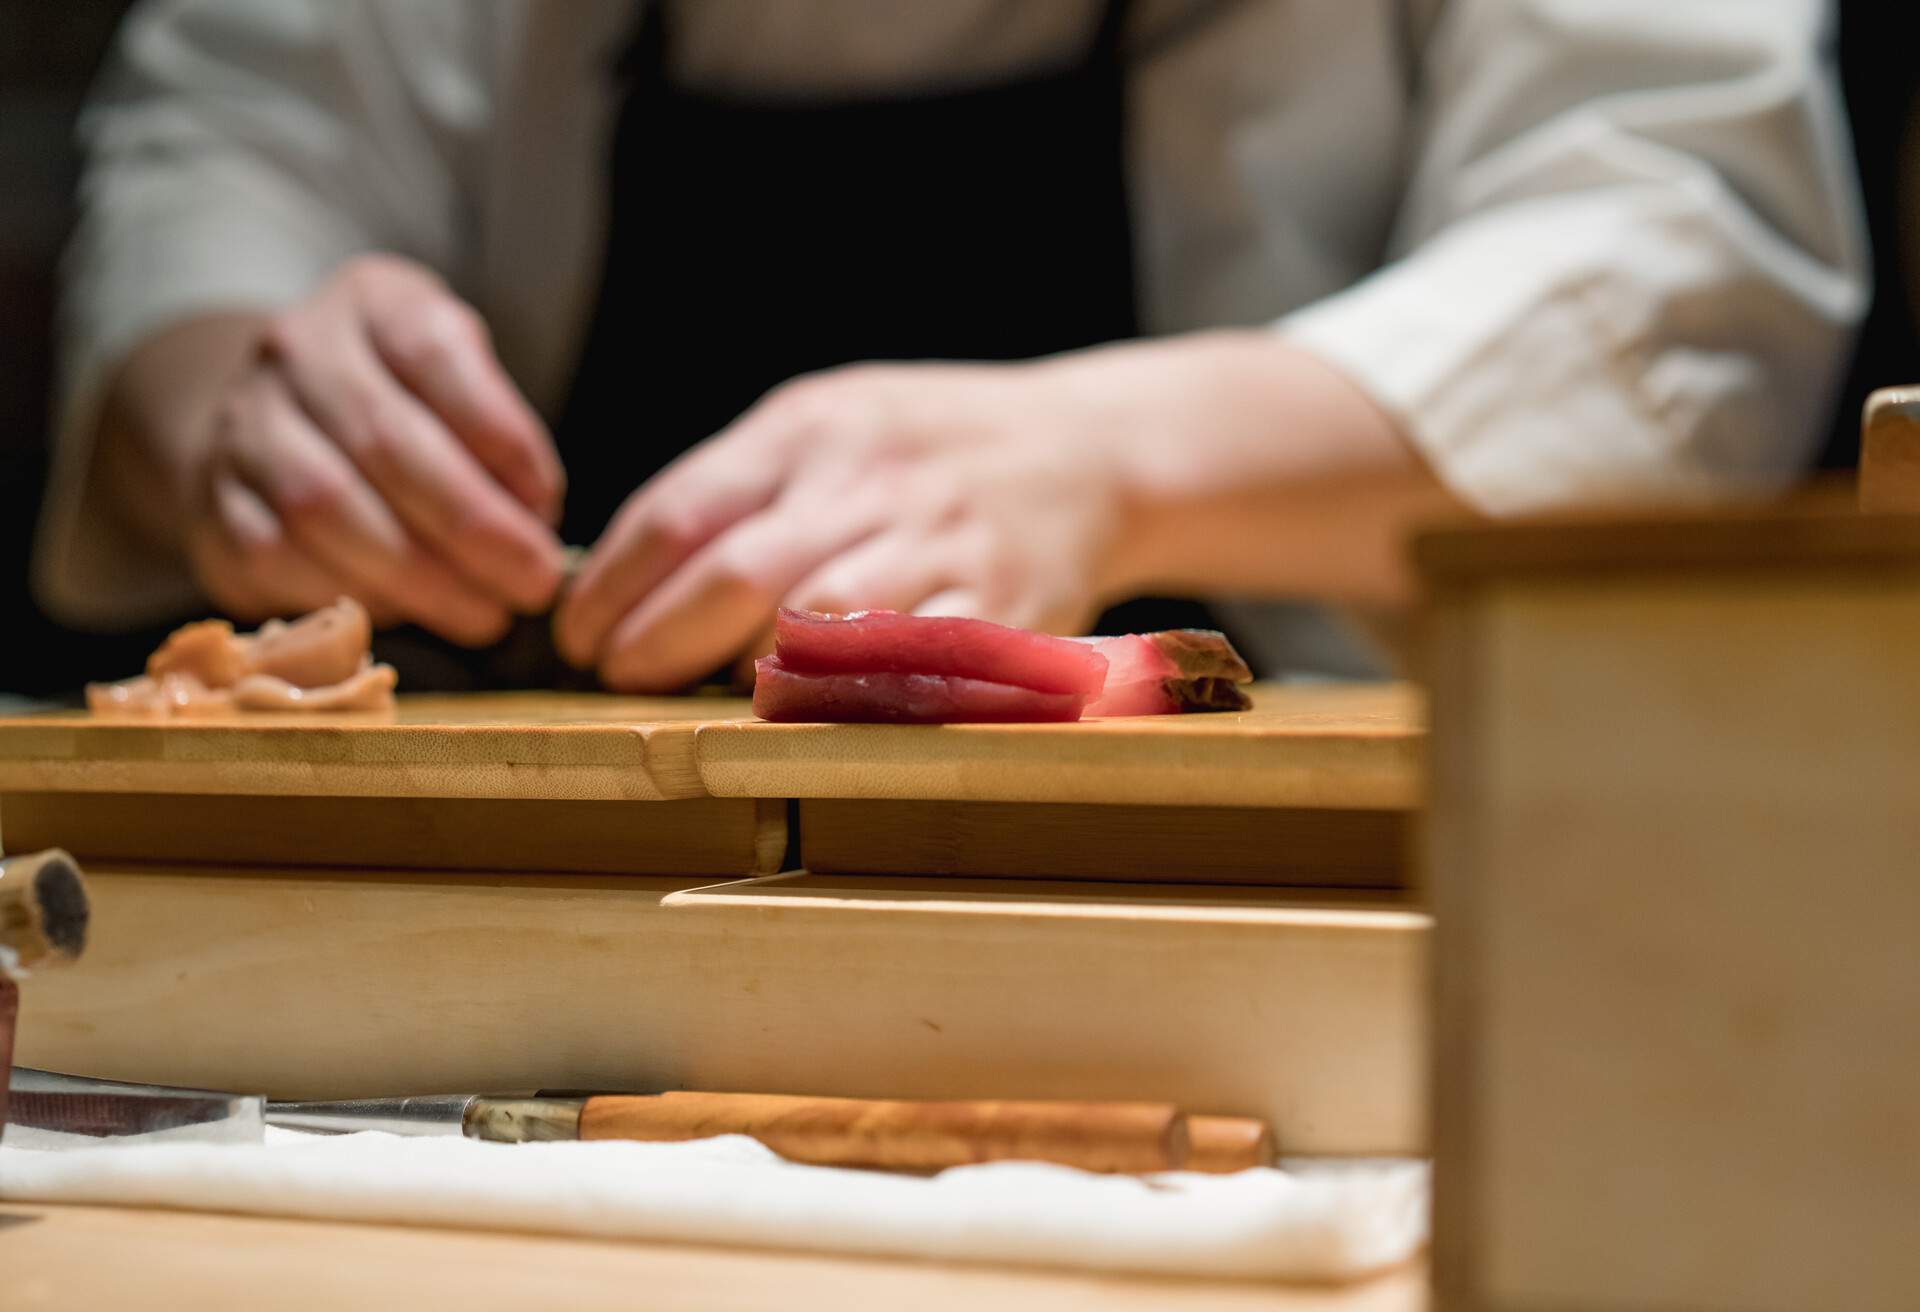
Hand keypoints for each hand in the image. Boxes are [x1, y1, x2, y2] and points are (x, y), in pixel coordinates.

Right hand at [182, 255, 565, 642]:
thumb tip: (536, 520)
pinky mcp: (215, 502)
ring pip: (324, 506)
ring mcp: (243, 424)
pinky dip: (352, 594)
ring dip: (420, 576)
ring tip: (485, 615)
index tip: (548, 504)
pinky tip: (411, 616)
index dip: (500, 434)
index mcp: (373, 302)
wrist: (274, 420)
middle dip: (472, 525)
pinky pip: (279, 556)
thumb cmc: (402, 405)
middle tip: (534, 582)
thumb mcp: (459, 381)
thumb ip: (499, 432)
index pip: (434, 353)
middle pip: (383, 440)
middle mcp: (295, 349)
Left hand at [556, 332, 1444, 691]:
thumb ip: (740, 480)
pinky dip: (845, 703)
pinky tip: (796, 718)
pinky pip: (911, 673)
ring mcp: (945, 550)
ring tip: (690, 702)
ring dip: (738, 678)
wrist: (1089, 453)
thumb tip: (622, 570)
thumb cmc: (930, 444)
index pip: (685, 508)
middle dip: (656, 640)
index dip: (613, 582)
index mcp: (817, 427)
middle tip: (614, 677)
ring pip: (822, 626)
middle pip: (742, 573)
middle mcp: (878, 482)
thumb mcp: (832, 416)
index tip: (574, 630)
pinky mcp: (1003, 616)